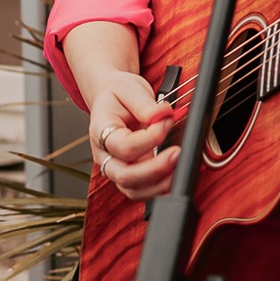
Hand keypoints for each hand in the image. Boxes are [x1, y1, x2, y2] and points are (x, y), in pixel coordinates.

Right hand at [86, 72, 176, 203]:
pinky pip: (141, 191)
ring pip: (133, 190)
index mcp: (100, 131)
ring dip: (158, 184)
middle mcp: (104, 154)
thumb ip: (145, 105)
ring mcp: (115, 167)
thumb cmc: (118, 94)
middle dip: (155, 169)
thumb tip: (163, 116)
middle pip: (124, 176)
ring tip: (179, 167)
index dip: (150, 138)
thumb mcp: (129, 89)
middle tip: (177, 153)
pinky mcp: (128, 174)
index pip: (124, 146)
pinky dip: (159, 188)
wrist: (112, 97)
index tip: (167, 121)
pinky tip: (173, 176)